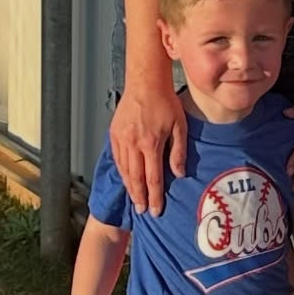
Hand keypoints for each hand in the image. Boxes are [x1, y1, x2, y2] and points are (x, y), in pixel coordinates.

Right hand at [109, 78, 185, 214]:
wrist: (145, 83)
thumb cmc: (166, 103)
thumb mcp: (180, 126)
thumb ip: (178, 152)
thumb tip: (178, 174)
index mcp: (151, 144)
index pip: (152, 178)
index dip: (154, 196)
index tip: (155, 210)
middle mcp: (133, 144)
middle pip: (135, 178)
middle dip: (139, 196)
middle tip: (141, 211)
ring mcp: (121, 139)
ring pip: (124, 170)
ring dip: (129, 187)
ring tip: (134, 199)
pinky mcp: (114, 134)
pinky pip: (117, 158)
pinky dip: (121, 171)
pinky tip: (126, 179)